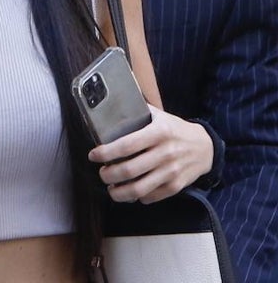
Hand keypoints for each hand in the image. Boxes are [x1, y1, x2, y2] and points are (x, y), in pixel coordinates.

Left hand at [88, 105, 214, 203]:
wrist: (206, 147)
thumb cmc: (175, 130)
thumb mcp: (159, 116)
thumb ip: (137, 111)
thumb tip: (110, 101)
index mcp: (158, 132)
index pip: (127, 145)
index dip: (106, 153)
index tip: (93, 155)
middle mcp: (165, 153)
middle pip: (130, 170)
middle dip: (109, 175)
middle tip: (102, 173)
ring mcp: (172, 171)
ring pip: (140, 189)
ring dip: (120, 192)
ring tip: (111, 188)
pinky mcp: (177, 186)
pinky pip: (153, 196)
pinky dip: (138, 197)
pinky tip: (131, 193)